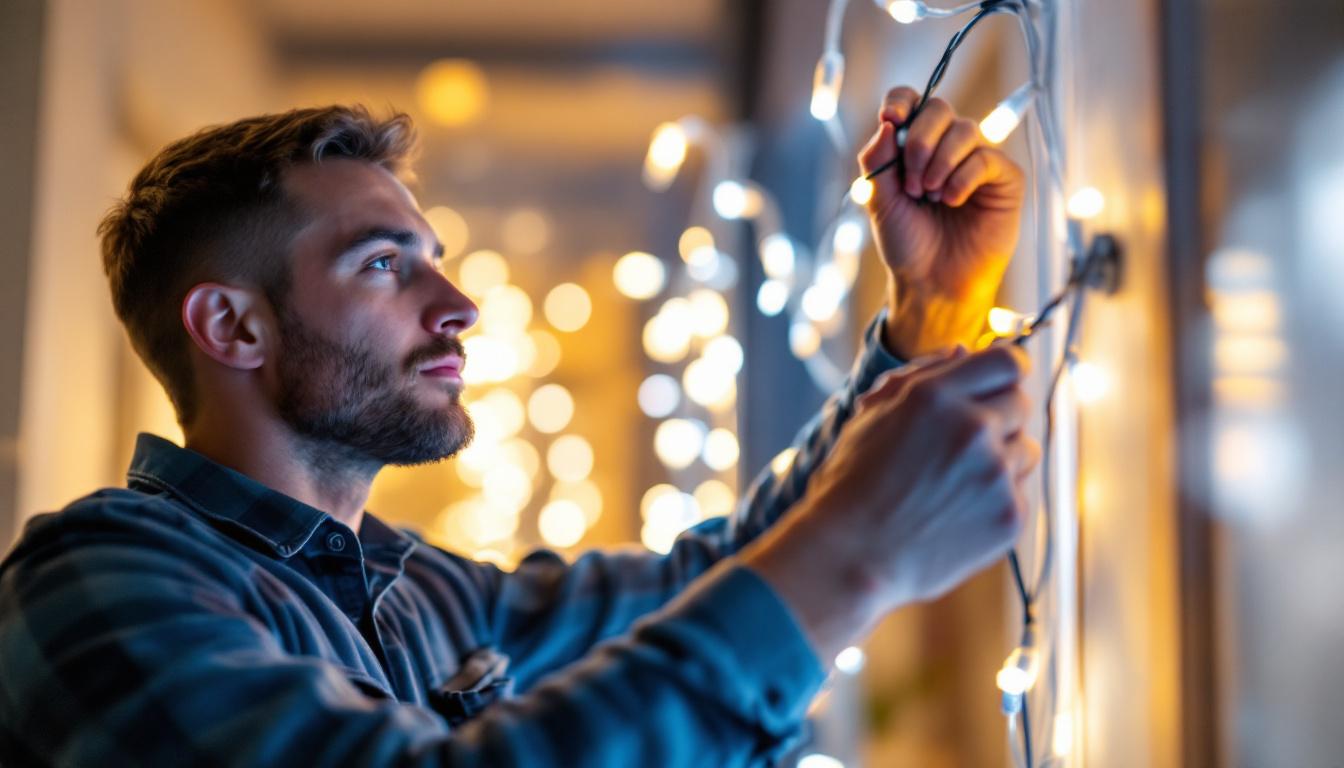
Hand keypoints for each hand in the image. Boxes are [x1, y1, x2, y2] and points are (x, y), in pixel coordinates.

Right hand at [741, 344, 1037, 661]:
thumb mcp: (870, 417)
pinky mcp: (1010, 516)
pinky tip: (958, 512)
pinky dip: (997, 499)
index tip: (997, 385)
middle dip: (997, 417)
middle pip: (1020, 403)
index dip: (1006, 371)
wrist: (849, 559)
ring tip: (955, 483)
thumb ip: (920, 376)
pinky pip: (1021, 492)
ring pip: (1026, 449)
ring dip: (1002, 458)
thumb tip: (963, 351)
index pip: (1008, 361)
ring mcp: (995, 474)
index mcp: (934, 396)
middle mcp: (971, 428)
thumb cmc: (851, 486)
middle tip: (962, 445)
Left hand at [858, 87, 1025, 358]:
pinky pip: (986, 158)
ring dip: (940, 162)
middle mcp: (947, 147)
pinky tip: (952, 201)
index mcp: (914, 146)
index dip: (901, 101)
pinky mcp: (1004, 180)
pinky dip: (962, 178)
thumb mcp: (880, 202)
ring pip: (964, 129)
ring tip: (930, 196)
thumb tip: (886, 124)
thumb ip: (877, 162)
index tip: (890, 119)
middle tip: (910, 184)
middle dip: (918, 141)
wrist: (931, 282)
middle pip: (938, 109)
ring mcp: (977, 160)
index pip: (911, 102)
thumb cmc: (907, 243)